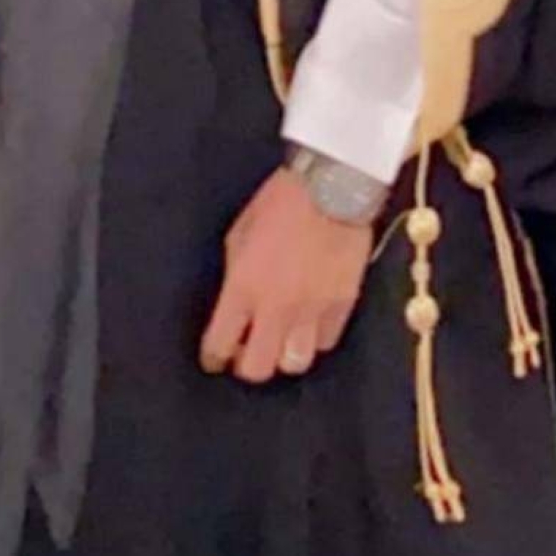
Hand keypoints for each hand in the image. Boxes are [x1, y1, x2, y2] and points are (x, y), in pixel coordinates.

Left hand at [199, 166, 372, 382]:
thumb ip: (235, 275)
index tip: (214, 358)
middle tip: (247, 350)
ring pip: (294, 364)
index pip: (220, 344)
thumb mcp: (240, 233)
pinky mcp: (342, 306)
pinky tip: (310, 323)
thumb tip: (235, 303)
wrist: (332, 186)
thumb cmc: (280, 201)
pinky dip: (314, 338)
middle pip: (257, 368)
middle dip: (247, 364)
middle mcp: (275, 308)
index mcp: (243, 287)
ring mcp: (311, 311)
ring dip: (283, 354)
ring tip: (281, 338)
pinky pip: (325, 343)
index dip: (214, 357)